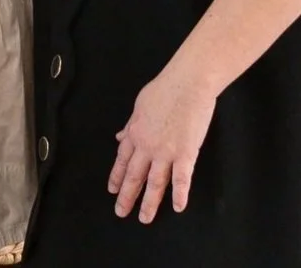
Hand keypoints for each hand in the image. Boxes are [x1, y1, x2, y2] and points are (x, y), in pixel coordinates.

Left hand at [109, 63, 217, 222]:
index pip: (122, 159)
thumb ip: (130, 125)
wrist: (188, 82)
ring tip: (145, 218)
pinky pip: (181, 178)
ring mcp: (166, 151)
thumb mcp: (139, 105)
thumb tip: (120, 137)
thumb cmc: (165, 88)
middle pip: (134, 175)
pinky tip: (178, 207)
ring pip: (155, 182)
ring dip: (149, 202)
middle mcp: (147, 145)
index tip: (112, 190)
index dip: (117, 176)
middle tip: (121, 212)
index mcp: (135, 132)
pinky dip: (179, 194)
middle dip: (127, 196)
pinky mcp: (186, 153)